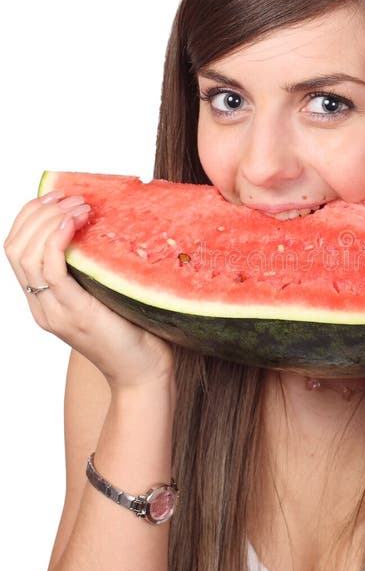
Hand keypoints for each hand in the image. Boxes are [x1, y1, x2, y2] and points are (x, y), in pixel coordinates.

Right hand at [4, 191, 172, 390]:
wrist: (144, 375)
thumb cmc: (135, 331)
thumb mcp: (108, 290)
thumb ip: (96, 265)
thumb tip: (106, 219)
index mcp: (45, 300)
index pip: (16, 249)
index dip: (29, 216)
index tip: (55, 195)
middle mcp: (42, 306)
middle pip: (14, 247)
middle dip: (37, 212)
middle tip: (68, 196)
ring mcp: (54, 312)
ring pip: (25, 255)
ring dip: (49, 220)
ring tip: (78, 206)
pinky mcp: (74, 313)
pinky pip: (50, 270)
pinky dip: (57, 239)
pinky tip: (75, 223)